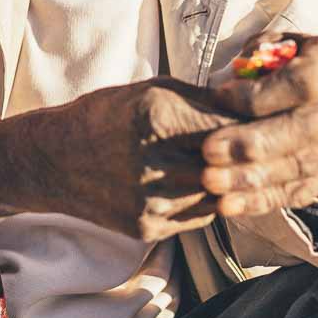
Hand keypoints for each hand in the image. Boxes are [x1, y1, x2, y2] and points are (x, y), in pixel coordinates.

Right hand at [14, 78, 240, 241]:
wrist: (54, 159)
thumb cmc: (106, 114)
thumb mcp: (152, 90)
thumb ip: (202, 98)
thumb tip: (250, 102)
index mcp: (158, 118)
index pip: (230, 126)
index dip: (251, 125)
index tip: (263, 122)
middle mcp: (156, 161)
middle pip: (229, 164)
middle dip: (243, 156)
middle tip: (256, 148)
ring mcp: (152, 200)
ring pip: (219, 195)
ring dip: (226, 181)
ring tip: (224, 166)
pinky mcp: (149, 227)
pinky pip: (199, 216)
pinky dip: (204, 200)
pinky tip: (194, 183)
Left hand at [200, 33, 317, 216]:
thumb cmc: (284, 63)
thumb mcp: (271, 48)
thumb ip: (254, 61)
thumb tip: (228, 91)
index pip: (306, 82)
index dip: (261, 94)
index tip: (217, 97)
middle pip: (307, 130)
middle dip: (254, 143)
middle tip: (209, 151)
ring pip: (303, 166)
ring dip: (253, 178)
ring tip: (211, 180)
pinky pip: (300, 191)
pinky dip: (261, 200)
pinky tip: (228, 204)